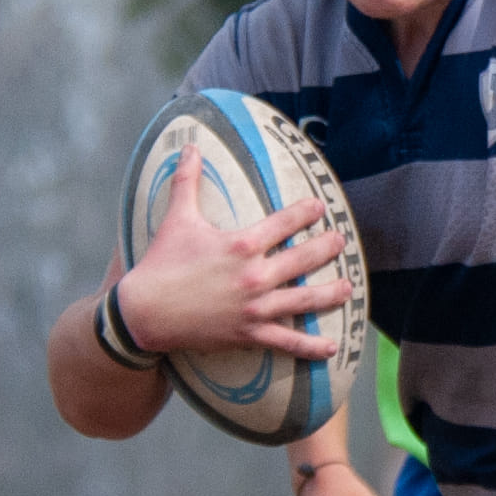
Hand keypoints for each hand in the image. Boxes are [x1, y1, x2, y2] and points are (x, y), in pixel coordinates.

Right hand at [115, 146, 349, 359]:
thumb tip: (189, 147)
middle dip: (326, 249)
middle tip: (341, 242)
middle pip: (302, 260)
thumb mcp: (177, 219)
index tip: (319, 207)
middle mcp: (254, 276)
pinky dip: (311, 347)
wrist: (146, 311)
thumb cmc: (162, 263)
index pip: (283, 224)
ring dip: (330, 294)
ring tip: (349, 287)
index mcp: (241, 245)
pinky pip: (287, 342)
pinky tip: (332, 348)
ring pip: (304, 300)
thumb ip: (187, 181)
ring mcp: (255, 307)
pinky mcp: (250, 334)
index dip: (304, 213)